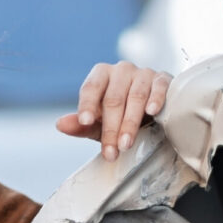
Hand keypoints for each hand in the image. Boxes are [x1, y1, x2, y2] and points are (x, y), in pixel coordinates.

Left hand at [56, 61, 171, 160]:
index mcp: (101, 76)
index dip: (87, 105)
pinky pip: (159, 87)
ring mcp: (143, 73)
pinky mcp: (163, 79)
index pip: (91, 88)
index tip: (85, 122)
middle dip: (111, 128)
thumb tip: (60, 125)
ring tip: (126, 144)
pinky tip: (152, 112)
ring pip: (135, 96)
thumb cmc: (120, 117)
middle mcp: (121, 70)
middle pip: (113, 98)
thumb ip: (80, 126)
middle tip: (110, 152)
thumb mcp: (98, 125)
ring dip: (130, 122)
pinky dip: (156, 99)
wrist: (151, 114)